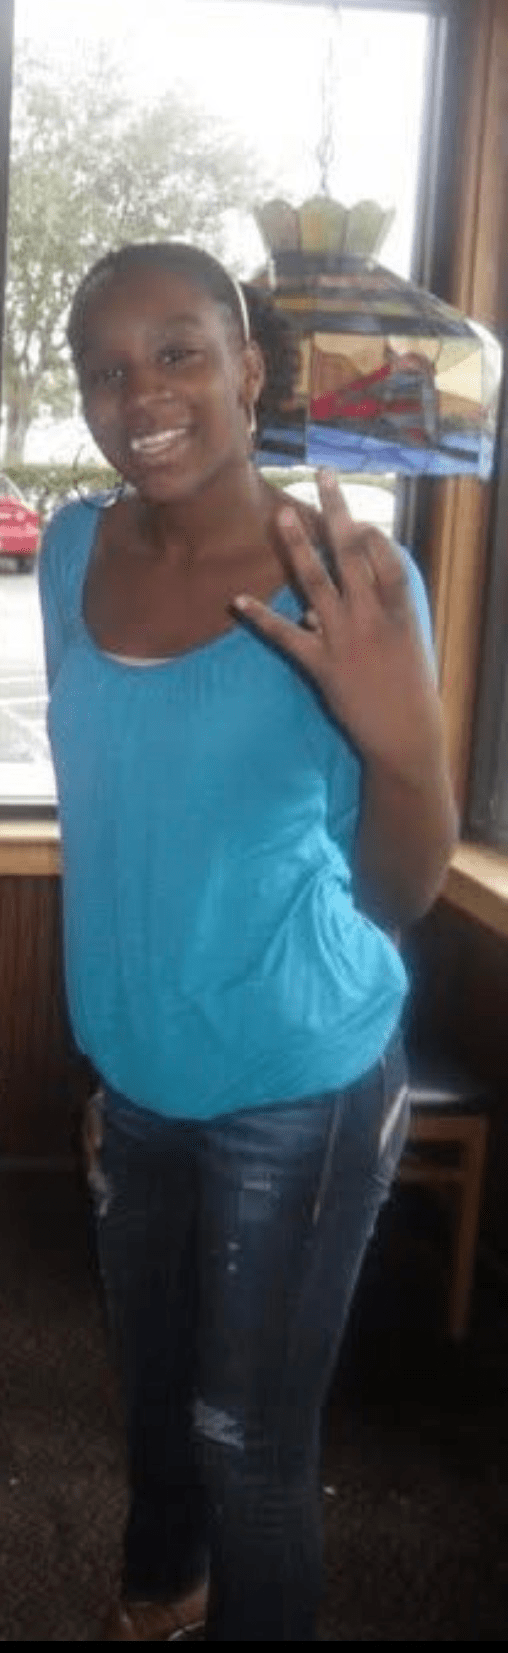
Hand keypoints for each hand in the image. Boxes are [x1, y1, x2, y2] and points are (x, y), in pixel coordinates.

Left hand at [233, 471, 442, 788]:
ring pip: (317, 582)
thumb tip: (309, 608)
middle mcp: (372, 615)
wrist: (405, 735)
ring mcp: (346, 638)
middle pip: (352, 553)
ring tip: (281, 514)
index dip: (368, 529)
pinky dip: (261, 618)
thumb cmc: (406, 689)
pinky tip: (238, 600)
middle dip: (336, 511)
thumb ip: (362, 618)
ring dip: (297, 546)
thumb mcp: (401, 645)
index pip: (383, 555)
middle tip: (323, 474)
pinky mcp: (322, 664)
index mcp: (399, 608)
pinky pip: (285, 636)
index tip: (354, 513)